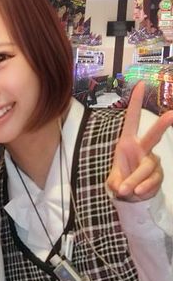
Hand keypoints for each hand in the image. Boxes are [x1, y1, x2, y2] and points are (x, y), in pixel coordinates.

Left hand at [107, 81, 172, 201]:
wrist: (131, 196)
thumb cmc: (120, 180)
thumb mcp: (114, 181)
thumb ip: (118, 182)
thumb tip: (126, 188)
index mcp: (127, 143)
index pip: (132, 120)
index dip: (136, 103)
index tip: (141, 85)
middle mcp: (142, 149)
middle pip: (153, 136)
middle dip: (162, 125)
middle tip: (172, 114)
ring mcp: (152, 161)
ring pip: (147, 166)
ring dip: (136, 179)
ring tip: (127, 190)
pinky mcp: (158, 174)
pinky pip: (153, 179)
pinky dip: (144, 187)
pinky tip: (137, 192)